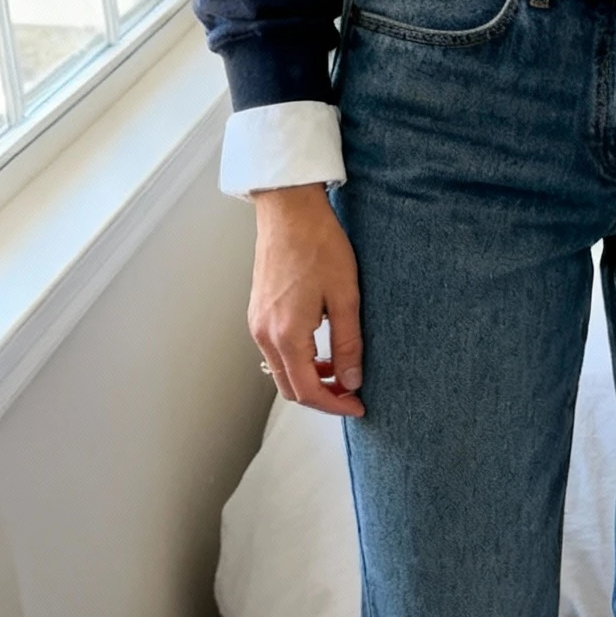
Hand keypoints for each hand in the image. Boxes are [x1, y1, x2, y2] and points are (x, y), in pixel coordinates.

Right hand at [248, 183, 364, 416]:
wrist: (290, 211)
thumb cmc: (319, 246)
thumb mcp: (346, 298)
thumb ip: (348, 344)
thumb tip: (352, 380)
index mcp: (286, 334)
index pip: (308, 391)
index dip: (335, 406)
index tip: (358, 406)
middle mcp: (264, 334)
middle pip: (290, 388)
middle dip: (322, 398)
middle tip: (352, 394)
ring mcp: (257, 324)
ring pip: (282, 372)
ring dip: (310, 380)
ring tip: (341, 371)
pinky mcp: (258, 313)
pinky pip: (276, 352)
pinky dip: (298, 362)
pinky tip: (322, 350)